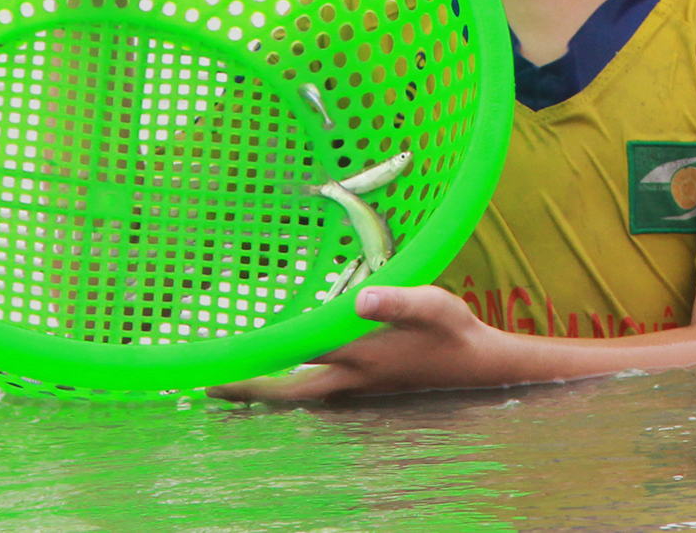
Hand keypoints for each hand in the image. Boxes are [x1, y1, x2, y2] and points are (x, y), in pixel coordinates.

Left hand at [207, 285, 506, 401]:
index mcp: (358, 355)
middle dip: (250, 391)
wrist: (480, 368)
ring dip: (269, 394)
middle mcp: (352, 379)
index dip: (258, 358)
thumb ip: (397, 299)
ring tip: (238, 387)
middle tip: (214, 388)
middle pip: (288, 392)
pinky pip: (319, 397)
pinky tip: (288, 383)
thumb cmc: (454, 332)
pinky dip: (293, 392)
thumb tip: (359, 298)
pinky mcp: (368, 390)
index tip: (222, 364)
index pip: (297, 355)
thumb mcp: (432, 305)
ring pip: (302, 398)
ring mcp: (359, 389)